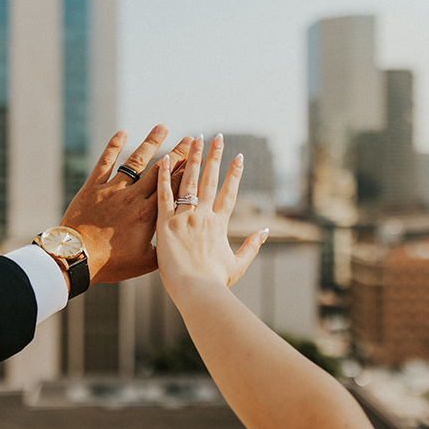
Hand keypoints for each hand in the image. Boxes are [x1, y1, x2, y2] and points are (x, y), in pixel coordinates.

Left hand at [61, 125, 191, 284]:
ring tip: (163, 126)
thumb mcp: (144, 263)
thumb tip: (180, 244)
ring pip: (136, 162)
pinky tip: (122, 133)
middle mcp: (134, 197)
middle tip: (190, 138)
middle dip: (177, 153)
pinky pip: (105, 162)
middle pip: (160, 170)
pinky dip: (114, 147)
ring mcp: (113, 190)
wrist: (77, 258)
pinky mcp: (93, 187)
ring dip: (151, 143)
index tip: (199, 158)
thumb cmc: (111, 264)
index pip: (173, 188)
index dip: (188, 171)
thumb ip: (163, 250)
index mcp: (149, 215)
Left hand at [155, 133, 268, 299]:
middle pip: (209, 180)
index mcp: (220, 225)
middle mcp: (204, 216)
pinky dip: (163, 177)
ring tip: (194, 139)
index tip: (239, 156)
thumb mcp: (238, 265)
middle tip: (216, 137)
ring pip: (188, 181)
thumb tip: (266, 230)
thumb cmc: (216, 283)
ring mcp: (185, 218)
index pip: (229, 192)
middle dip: (214, 156)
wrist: (197, 292)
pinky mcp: (166, 224)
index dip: (235, 173)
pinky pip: (164, 195)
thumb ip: (252, 246)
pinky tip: (163, 159)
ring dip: (191, 158)